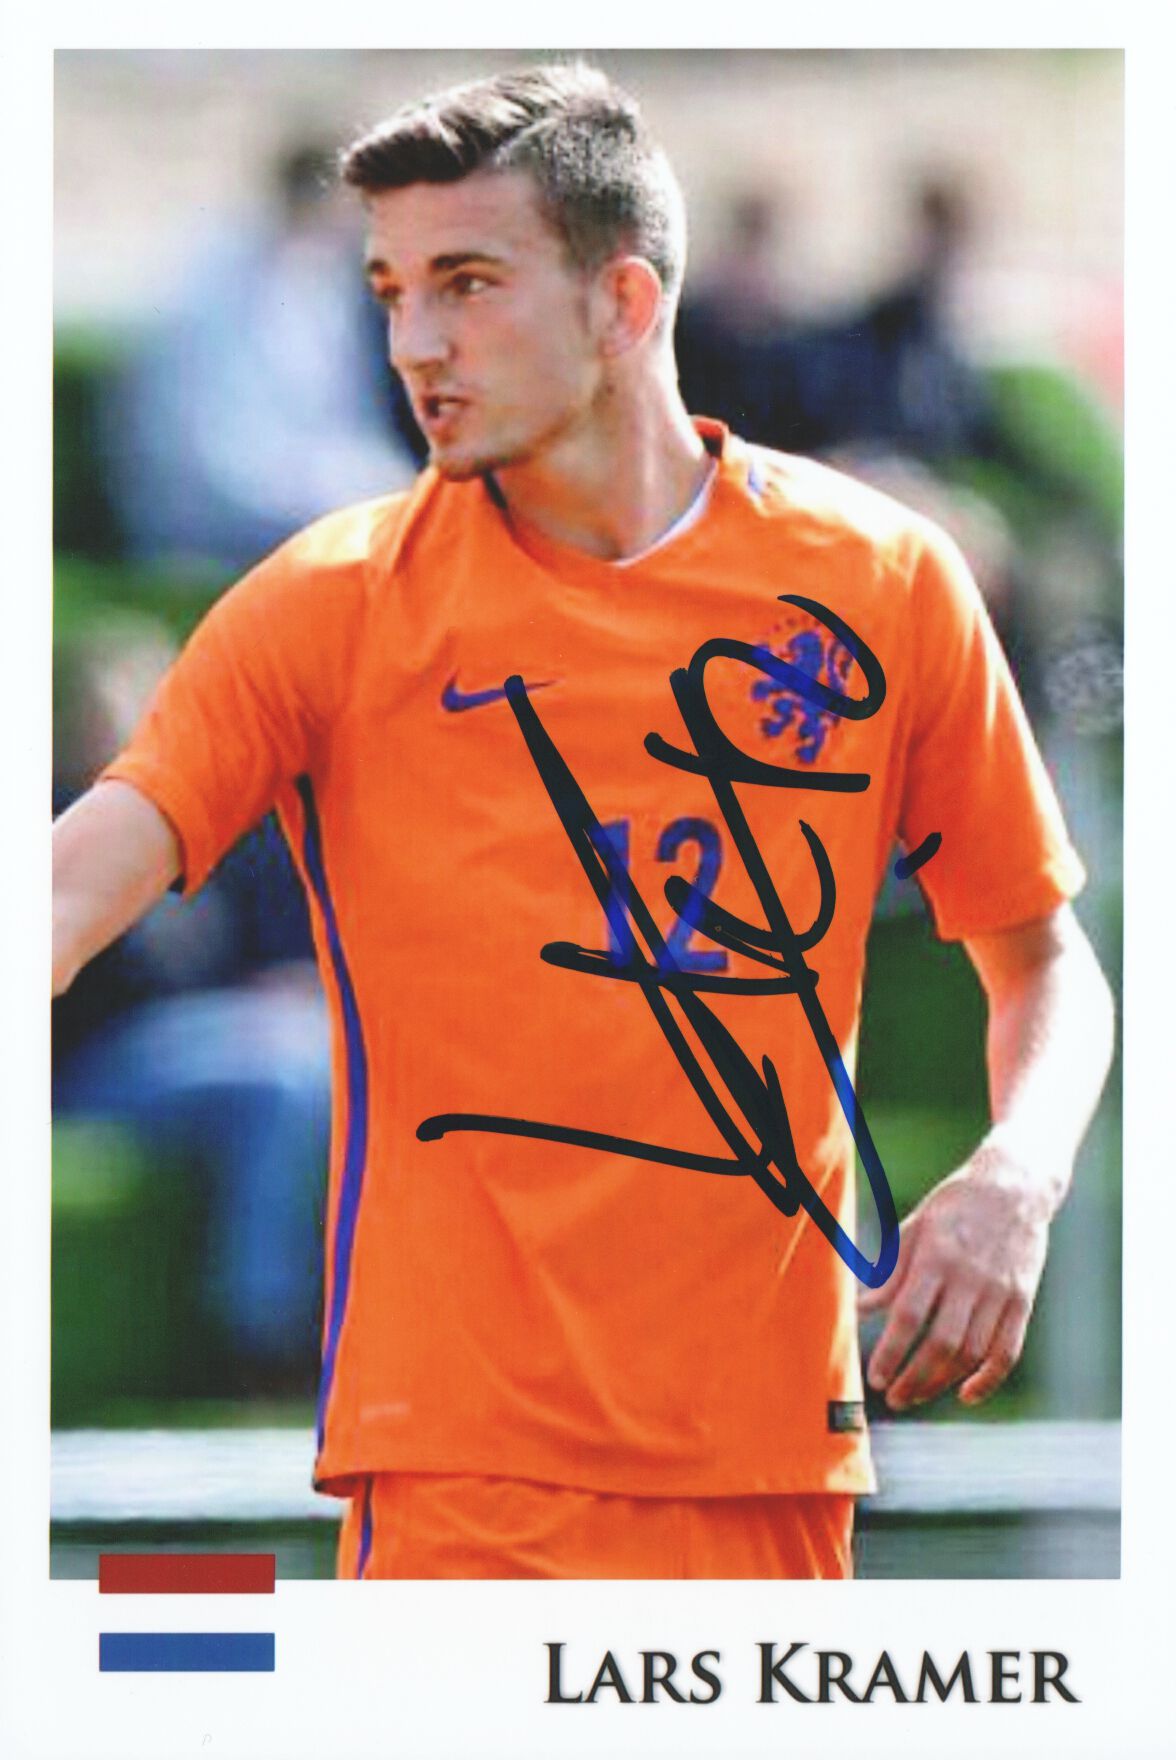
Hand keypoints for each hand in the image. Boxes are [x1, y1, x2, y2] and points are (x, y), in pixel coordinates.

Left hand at [858, 1141, 1054, 1410]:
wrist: (1014, 1187)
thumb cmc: (953, 1207)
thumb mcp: (914, 1228)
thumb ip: (890, 1273)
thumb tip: (859, 1309)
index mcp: (937, 1256)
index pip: (910, 1316)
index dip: (891, 1352)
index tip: (874, 1377)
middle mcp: (971, 1278)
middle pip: (942, 1343)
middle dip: (914, 1379)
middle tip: (893, 1398)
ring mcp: (1001, 1292)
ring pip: (972, 1353)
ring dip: (942, 1382)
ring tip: (916, 1395)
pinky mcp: (1023, 1301)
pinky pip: (1008, 1351)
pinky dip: (988, 1379)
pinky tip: (966, 1394)